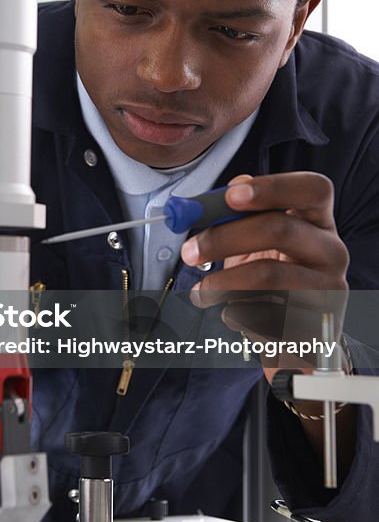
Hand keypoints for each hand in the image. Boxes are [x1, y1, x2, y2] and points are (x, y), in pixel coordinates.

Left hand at [180, 172, 348, 380]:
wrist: (290, 334)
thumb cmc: (270, 276)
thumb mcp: (254, 242)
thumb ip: (240, 215)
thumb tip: (221, 195)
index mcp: (318, 220)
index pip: (313, 189)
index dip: (273, 187)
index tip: (230, 196)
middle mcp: (332, 251)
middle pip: (281, 229)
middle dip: (225, 238)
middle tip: (189, 251)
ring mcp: (330, 289)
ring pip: (269, 275)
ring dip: (222, 283)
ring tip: (201, 292)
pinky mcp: (318, 325)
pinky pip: (266, 315)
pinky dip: (238, 314)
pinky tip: (233, 313)